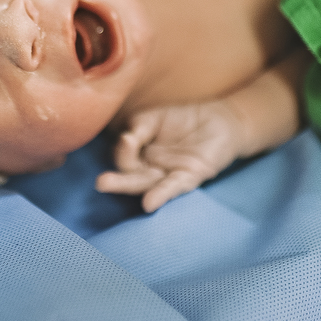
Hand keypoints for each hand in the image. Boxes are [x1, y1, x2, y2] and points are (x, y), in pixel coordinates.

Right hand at [96, 101, 246, 211]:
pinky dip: (160, 195)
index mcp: (140, 155)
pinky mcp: (190, 176)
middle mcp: (151, 168)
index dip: (123, 151)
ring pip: (146, 183)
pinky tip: (148, 203)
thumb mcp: (154, 117)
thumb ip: (137, 127)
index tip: (128, 138)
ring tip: (108, 186)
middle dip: (116, 181)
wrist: (220, 120)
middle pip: (131, 177)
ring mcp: (169, 174)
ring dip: (128, 187)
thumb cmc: (184, 119)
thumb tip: (125, 138)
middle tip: (101, 183)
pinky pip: (172, 188)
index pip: (124, 158)